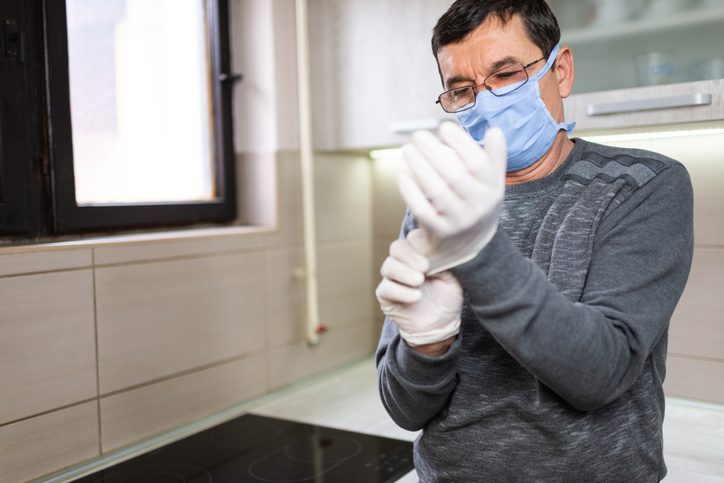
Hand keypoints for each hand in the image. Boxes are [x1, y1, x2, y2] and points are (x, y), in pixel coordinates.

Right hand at [376, 229, 463, 346]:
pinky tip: (416, 297)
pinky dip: (401, 292)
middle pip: (397, 248)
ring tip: (419, 281)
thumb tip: (437, 247)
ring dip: (404, 273)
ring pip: (389, 266)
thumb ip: (445, 260)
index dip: (420, 242)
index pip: (412, 238)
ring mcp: (392, 278)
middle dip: (410, 256)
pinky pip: (386, 288)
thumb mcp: (452, 276)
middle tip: (425, 268)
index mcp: (419, 254)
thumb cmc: (447, 297)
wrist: (441, 325)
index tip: (432, 254)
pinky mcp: (385, 296)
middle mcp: (403, 263)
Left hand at [397, 122, 506, 273]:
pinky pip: (422, 210)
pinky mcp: (439, 231)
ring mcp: (458, 221)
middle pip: (455, 175)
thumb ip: (495, 157)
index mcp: (492, 189)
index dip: (461, 143)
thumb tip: (495, 130)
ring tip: (407, 149)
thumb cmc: (479, 203)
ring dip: (420, 167)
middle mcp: (478, 206)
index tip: (444, 127)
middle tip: (418, 135)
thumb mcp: (494, 183)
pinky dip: (410, 192)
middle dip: (434, 151)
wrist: (473, 246)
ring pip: (437, 191)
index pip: (478, 163)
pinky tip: (402, 175)